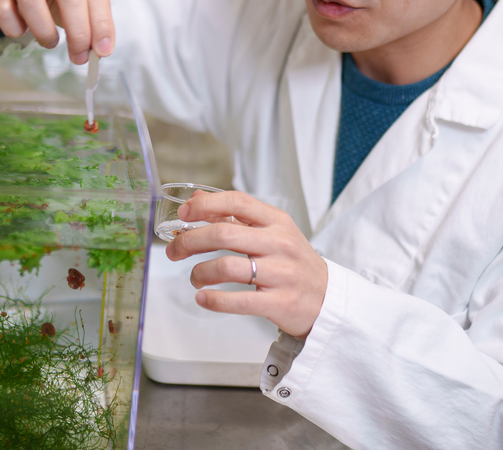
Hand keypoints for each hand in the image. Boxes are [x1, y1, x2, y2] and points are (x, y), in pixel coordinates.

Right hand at [0, 0, 114, 63]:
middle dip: (78, 32)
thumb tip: (101, 50)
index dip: (101, 22)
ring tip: (51, 42)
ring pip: (32, 1)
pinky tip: (22, 31)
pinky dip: (14, 28)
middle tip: (80, 56)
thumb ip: (94, 22)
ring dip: (45, 32)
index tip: (103, 50)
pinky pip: (3, 10)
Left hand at [165, 191, 327, 338]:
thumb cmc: (293, 263)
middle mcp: (279, 243)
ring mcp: (281, 273)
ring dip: (200, 273)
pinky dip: (214, 300)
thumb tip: (198, 199)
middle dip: (190, 241)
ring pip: (227, 267)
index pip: (237, 201)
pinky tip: (203, 299)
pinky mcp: (280, 302)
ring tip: (195, 279)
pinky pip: (239, 300)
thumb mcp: (272, 232)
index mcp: (277, 221)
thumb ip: (236, 216)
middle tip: (174, 251)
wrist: (328, 299)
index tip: (184, 214)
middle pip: (224, 233)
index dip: (205, 205)